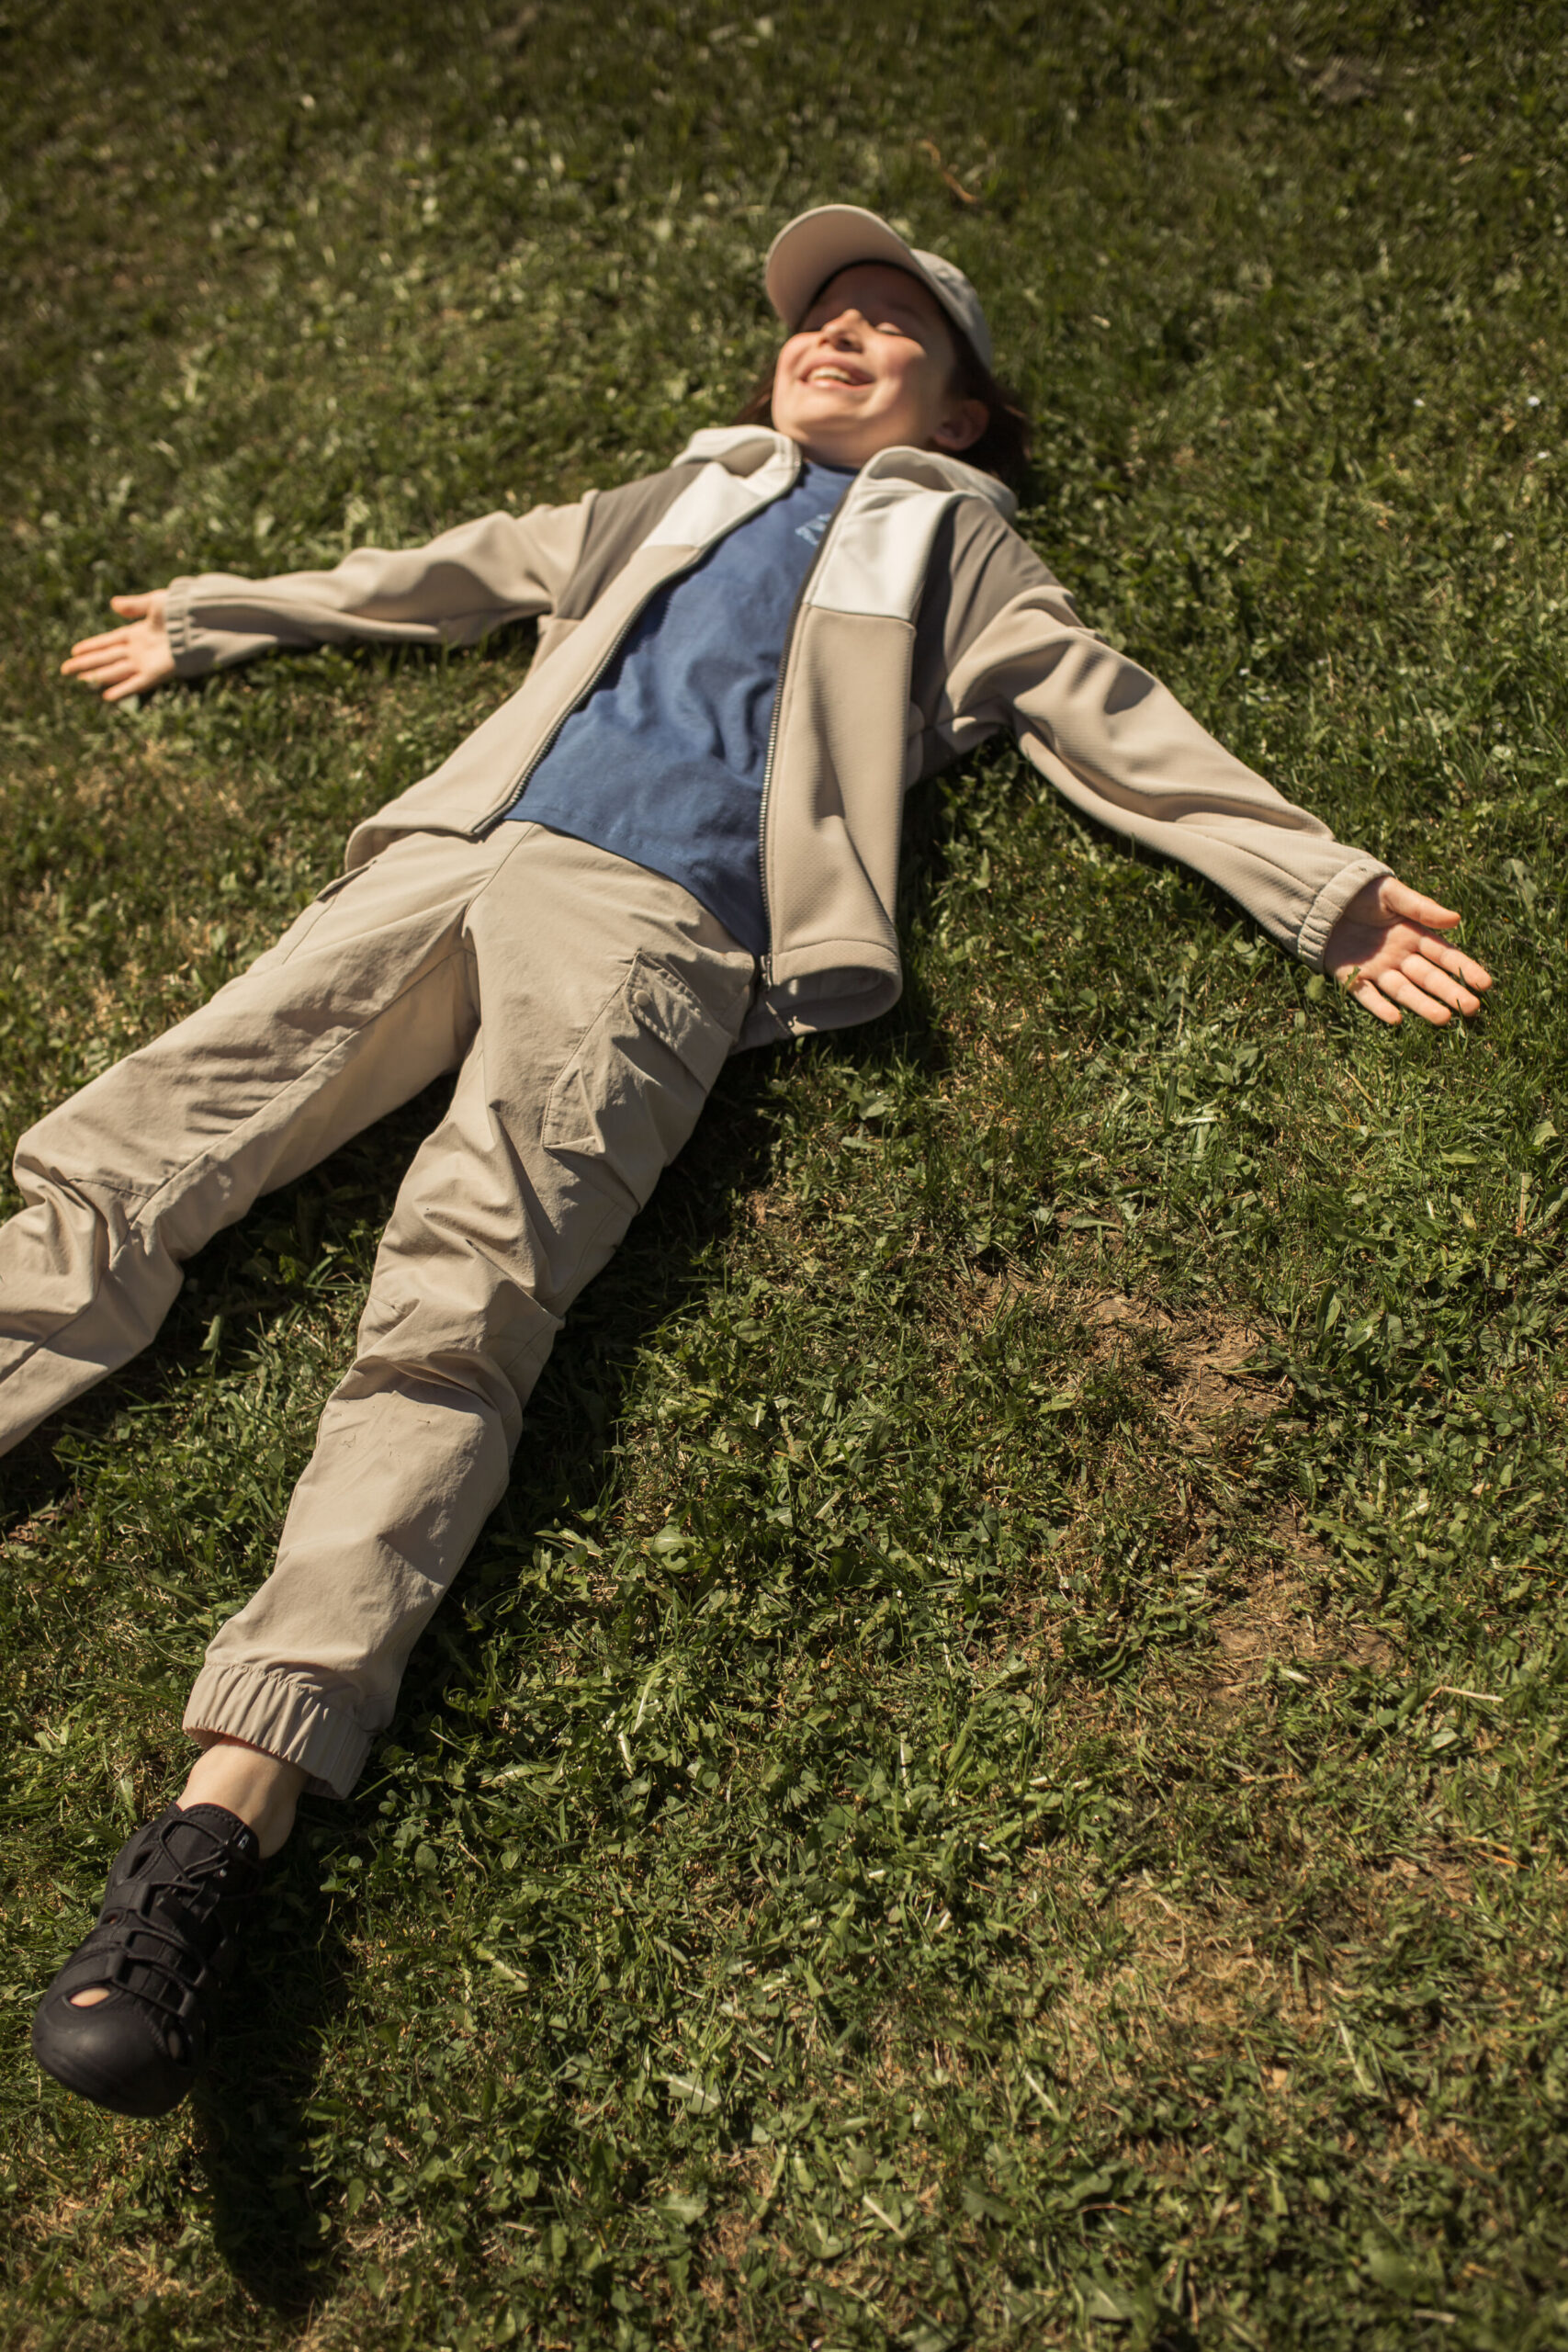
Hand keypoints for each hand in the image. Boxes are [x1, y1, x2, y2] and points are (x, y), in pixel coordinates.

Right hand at [60, 591, 174, 702]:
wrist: (198, 622)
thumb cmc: (180, 610)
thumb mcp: (153, 603)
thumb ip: (134, 606)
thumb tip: (113, 603)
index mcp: (136, 633)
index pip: (108, 642)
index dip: (91, 646)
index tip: (74, 651)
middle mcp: (138, 650)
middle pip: (106, 658)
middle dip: (86, 664)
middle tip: (65, 670)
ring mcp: (145, 662)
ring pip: (115, 671)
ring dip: (97, 676)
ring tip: (79, 681)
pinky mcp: (156, 673)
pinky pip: (136, 683)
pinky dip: (122, 689)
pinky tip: (106, 696)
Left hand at [1322, 874, 1492, 1026]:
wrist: (1322, 895)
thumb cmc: (1362, 892)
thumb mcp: (1392, 894)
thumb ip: (1421, 907)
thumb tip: (1455, 919)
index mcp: (1413, 934)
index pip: (1444, 955)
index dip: (1464, 968)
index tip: (1485, 984)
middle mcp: (1399, 956)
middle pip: (1428, 977)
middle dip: (1450, 992)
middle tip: (1471, 1009)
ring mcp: (1376, 968)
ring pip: (1403, 990)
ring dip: (1422, 1005)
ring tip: (1443, 1019)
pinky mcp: (1351, 976)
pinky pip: (1366, 995)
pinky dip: (1379, 1007)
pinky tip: (1395, 1019)